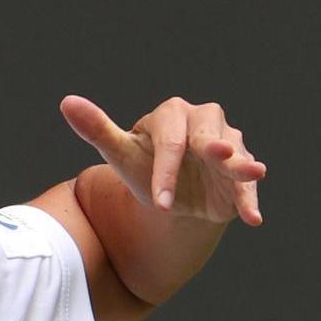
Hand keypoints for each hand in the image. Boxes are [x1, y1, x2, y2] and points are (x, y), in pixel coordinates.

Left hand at [60, 95, 266, 225]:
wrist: (168, 196)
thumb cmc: (141, 167)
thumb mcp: (119, 153)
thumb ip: (97, 129)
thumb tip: (67, 102)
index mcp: (171, 114)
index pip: (169, 141)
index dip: (165, 170)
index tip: (159, 202)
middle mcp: (203, 122)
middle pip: (208, 136)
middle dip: (212, 149)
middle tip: (219, 155)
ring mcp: (226, 143)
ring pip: (235, 154)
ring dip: (243, 166)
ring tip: (253, 173)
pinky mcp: (240, 169)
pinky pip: (246, 184)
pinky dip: (249, 200)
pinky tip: (253, 218)